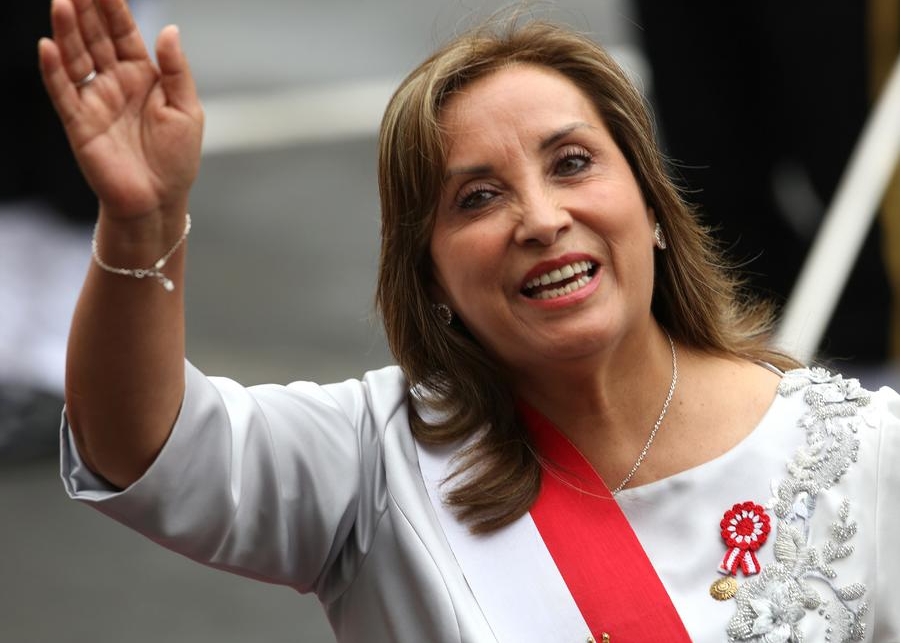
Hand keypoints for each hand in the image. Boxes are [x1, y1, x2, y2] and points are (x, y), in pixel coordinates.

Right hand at [38, 0, 203, 219]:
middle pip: (96, 38)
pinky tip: (48, 46)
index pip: (124, 33)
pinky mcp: (79, 123)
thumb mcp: (187, 110)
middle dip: (86, 10)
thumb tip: (169, 30)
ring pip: (77, 58)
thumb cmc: (177, 159)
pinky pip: (63, 92)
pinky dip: (54, 71)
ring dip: (67, 31)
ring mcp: (95, 101)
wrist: (160, 200)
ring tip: (62, 3)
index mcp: (143, 76)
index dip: (114, 7)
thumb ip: (176, 70)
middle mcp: (115, 83)